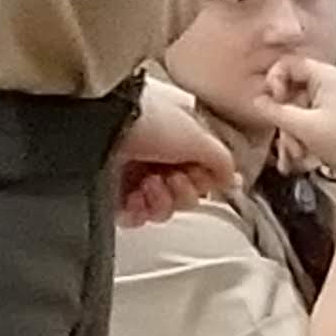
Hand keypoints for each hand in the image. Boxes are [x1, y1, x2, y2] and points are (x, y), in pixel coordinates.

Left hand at [115, 76, 236, 228]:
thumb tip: (232, 179)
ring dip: (163, 202)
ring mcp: (132, 177)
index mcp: (176, 139)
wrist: (103, 122)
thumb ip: (221, 160)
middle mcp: (155, 158)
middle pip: (185, 196)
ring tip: (152, 184)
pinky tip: (138, 196)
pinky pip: (136, 218)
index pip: (202, 174)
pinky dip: (141, 212)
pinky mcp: (111, 194)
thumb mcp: (197, 135)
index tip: (200, 174)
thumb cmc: (146, 116)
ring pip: (162, 210)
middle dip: (184, 192)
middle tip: (174, 178)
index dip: (204, 180)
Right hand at [261, 56, 335, 187]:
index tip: (272, 101)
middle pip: (293, 91)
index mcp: (325, 76)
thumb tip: (257, 100)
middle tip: (280, 136)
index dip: (275, 80)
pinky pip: (312, 122)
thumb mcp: (303, 126)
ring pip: (300, 110)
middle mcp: (331, 84)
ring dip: (292, 133)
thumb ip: (276, 111)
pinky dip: (303, 137)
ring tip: (294, 155)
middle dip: (284, 117)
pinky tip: (302, 157)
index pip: (289, 64)